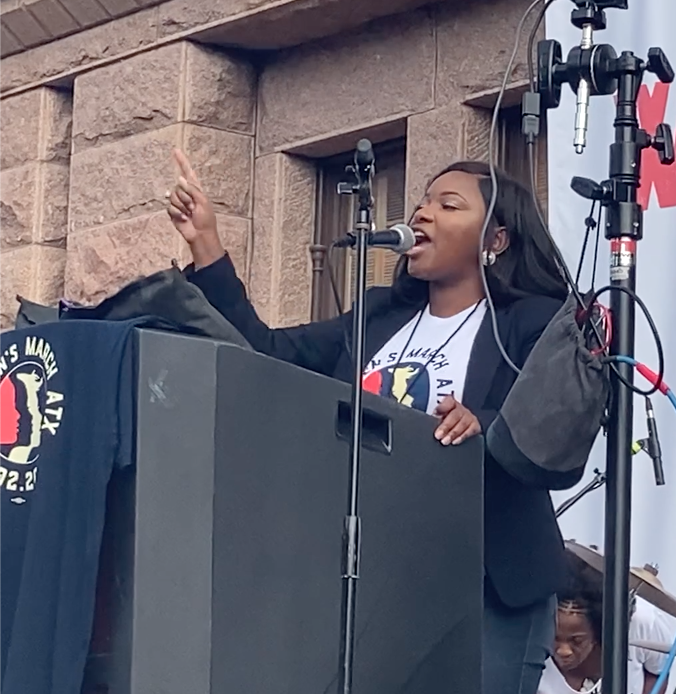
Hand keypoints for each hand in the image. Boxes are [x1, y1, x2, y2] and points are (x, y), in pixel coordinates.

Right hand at [166, 149, 222, 268]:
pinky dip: (178, 213)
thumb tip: (180, 179)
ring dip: (182, 206)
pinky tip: (184, 218)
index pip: (187, 172)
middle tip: (193, 208)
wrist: (200, 234)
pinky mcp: (173, 211)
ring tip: (190, 213)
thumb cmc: (206, 219)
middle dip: (186, 197)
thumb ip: (192, 189)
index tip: (175, 150)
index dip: (182, 162)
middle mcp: (186, 193)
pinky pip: (170, 207)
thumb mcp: (203, 201)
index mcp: (196, 189)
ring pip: (173, 196)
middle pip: (179, 186)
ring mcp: (179, 202)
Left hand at [433, 395, 480, 445]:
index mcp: (450, 403)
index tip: (435, 413)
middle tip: (438, 435)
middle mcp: (461, 408)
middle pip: (455, 415)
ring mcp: (469, 417)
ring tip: (445, 441)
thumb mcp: (438, 418)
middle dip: (446, 426)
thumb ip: (435, 418)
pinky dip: (462, 436)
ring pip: (462, 424)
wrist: (457, 427)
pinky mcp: (475, 426)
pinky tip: (455, 441)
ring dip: (453, 433)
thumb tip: (431, 420)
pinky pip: (470, 431)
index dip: (442, 407)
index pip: (448, 402)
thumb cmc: (444, 421)